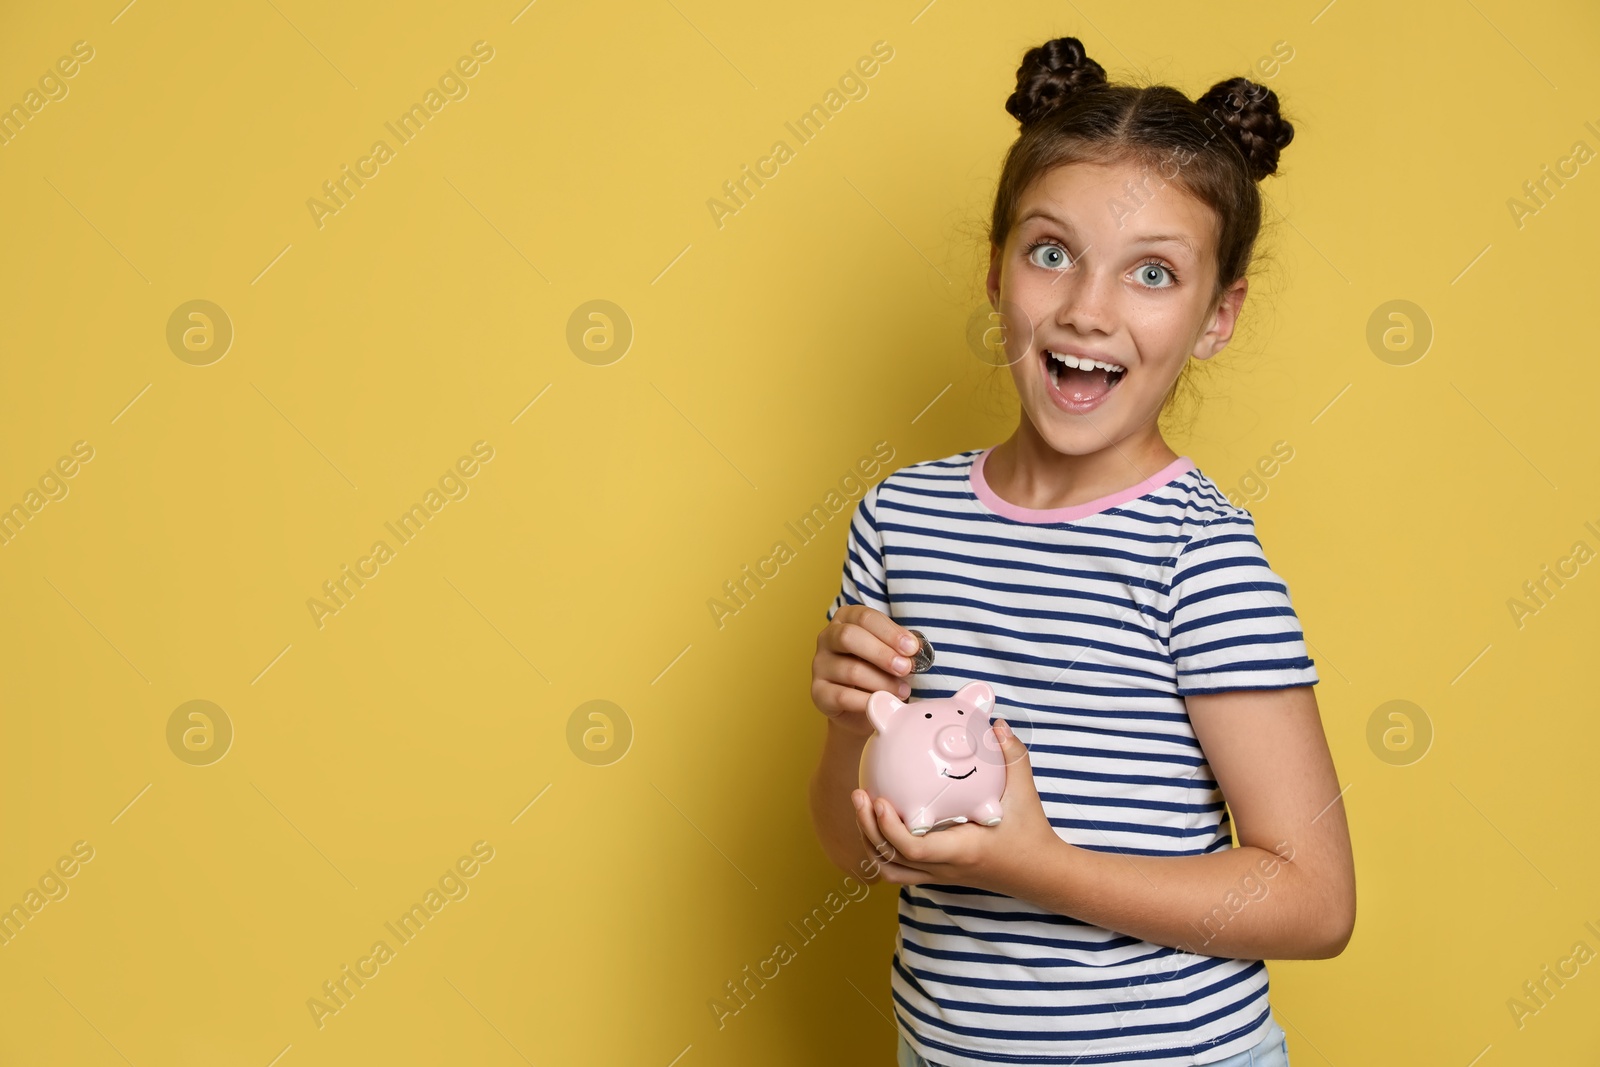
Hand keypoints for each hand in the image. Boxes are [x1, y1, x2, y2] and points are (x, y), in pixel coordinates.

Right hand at [810, 604, 919, 738]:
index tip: (911, 648)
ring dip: (882, 682)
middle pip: (849, 637)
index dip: (890, 632)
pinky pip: (844, 696)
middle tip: (905, 668)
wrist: (864, 707)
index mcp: (845, 619)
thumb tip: (913, 650)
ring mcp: (819, 665)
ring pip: (850, 670)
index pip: (865, 617)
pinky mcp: (818, 692)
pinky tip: (884, 703)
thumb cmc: (879, 671)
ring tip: (902, 691)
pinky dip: (868, 701)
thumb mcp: (891, 653)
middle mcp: (827, 638)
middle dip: (882, 653)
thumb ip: (899, 649)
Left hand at [851, 718, 1060, 894]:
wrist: (1039, 873)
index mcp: (962, 849)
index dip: (890, 828)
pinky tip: (880, 820)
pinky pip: (900, 868)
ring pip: (890, 868)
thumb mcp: (1024, 791)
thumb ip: (1012, 755)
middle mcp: (945, 867)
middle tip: (860, 794)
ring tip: (864, 806)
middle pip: (891, 860)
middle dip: (868, 829)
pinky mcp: (937, 875)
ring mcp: (939, 875)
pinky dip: (883, 849)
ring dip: (871, 841)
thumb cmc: (1030, 831)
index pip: (915, 849)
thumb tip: (996, 723)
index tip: (879, 801)